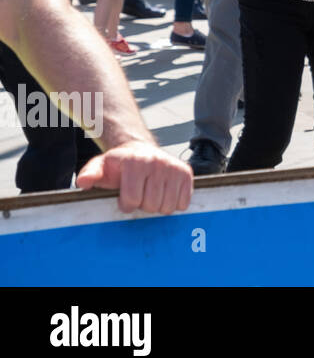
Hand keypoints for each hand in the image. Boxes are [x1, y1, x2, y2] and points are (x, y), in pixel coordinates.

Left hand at [75, 140, 193, 213]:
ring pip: (168, 206)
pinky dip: (175, 204)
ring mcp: (173, 167)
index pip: (131, 200)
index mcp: (134, 162)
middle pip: (151, 205)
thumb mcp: (100, 167)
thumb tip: (83, 182)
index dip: (126, 204)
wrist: (141, 151)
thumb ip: (90, 174)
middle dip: (143, 205)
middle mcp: (156, 162)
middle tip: (140, 194)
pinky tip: (166, 194)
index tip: (124, 197)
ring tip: (152, 194)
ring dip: (158, 206)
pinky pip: (184, 203)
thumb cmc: (119, 165)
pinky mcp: (186, 172)